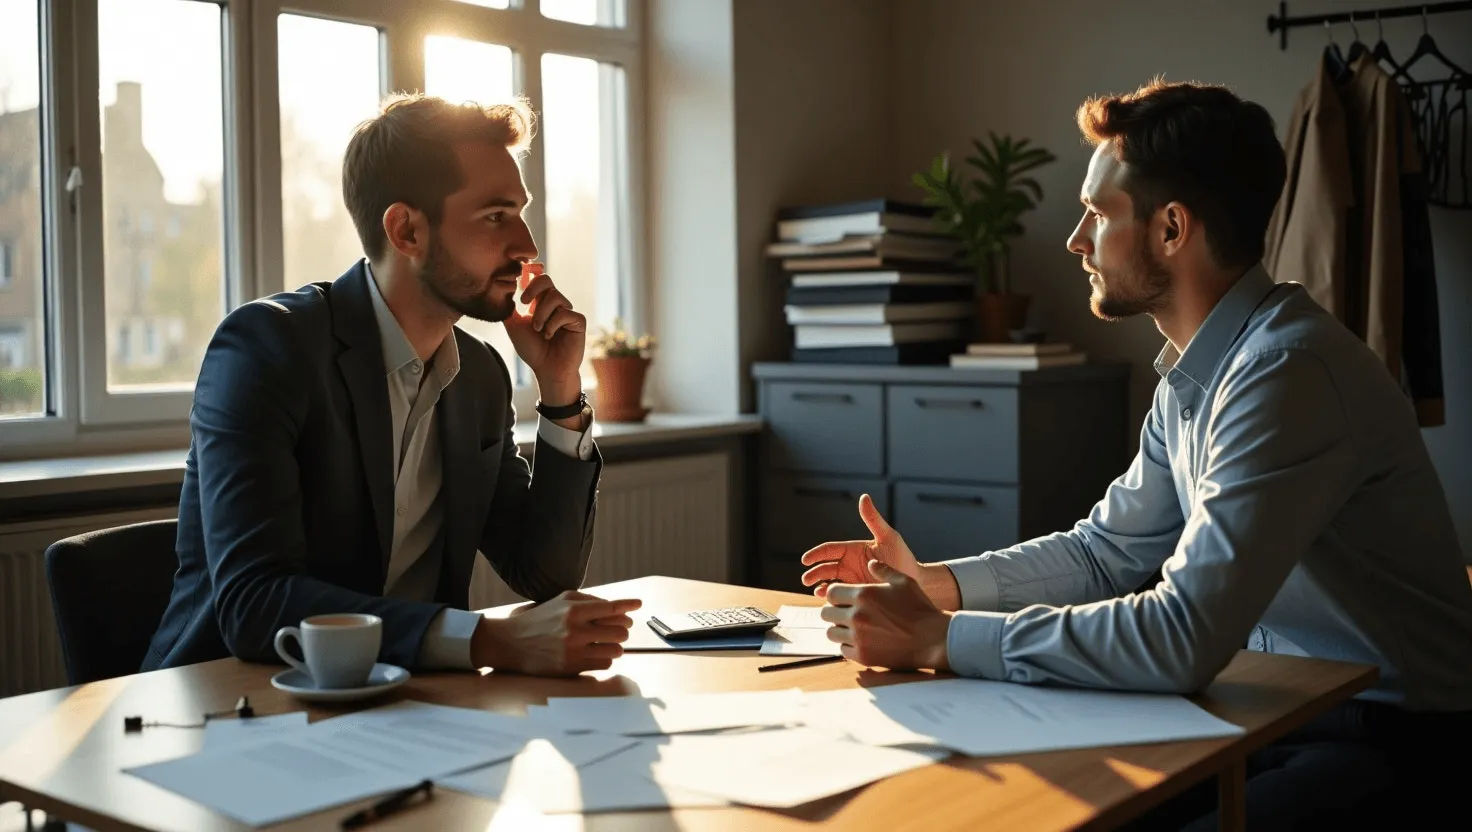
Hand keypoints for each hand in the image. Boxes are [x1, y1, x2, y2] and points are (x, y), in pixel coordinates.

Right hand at [472, 590, 641, 675]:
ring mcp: (574, 651)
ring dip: (615, 646)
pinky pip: (604, 665)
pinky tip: (596, 654)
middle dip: (622, 629)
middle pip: (620, 630)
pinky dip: (605, 659)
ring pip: (616, 650)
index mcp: (573, 610)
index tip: (638, 604)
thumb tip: (618, 607)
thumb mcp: (561, 601)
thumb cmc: (540, 619)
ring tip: (608, 643)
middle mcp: (575, 630)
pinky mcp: (572, 669)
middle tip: (618, 628)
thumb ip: (589, 600)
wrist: (511, 643)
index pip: (611, 607)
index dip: (629, 605)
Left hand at [504, 266, 585, 402]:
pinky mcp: (578, 321)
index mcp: (540, 302)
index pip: (538, 278)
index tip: (520, 275)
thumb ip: (509, 308)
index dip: (531, 270)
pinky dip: (553, 325)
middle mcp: (555, 304)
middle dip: (533, 287)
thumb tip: (502, 290)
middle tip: (523, 302)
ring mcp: (567, 311)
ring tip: (538, 330)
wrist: (547, 369)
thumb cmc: (532, 349)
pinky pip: (564, 313)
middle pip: (546, 279)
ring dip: (541, 314)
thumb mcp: (514, 326)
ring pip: (554, 297)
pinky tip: (549, 336)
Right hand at [800, 494, 919, 598]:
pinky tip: (830, 601)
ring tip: (817, 592)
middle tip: (806, 579)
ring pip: (829, 583)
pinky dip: (832, 599)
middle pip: (825, 568)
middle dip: (814, 573)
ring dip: (820, 587)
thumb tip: (863, 497)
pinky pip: (840, 597)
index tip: (805, 560)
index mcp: (852, 550)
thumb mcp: (888, 537)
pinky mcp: (856, 595)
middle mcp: (849, 565)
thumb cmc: (903, 557)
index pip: (829, 550)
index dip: (816, 554)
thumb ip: (873, 519)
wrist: (917, 582)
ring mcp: (851, 581)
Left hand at [821, 561, 951, 670]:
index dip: (836, 595)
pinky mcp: (862, 656)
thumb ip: (884, 570)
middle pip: (826, 613)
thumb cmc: (919, 608)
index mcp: (863, 594)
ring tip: (852, 628)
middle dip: (834, 611)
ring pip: (831, 633)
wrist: (932, 639)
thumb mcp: (904, 582)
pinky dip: (849, 646)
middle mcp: (856, 615)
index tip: (844, 599)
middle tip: (845, 614)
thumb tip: (870, 562)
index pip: (831, 592)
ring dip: (839, 630)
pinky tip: (861, 642)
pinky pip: (843, 650)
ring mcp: (858, 637)